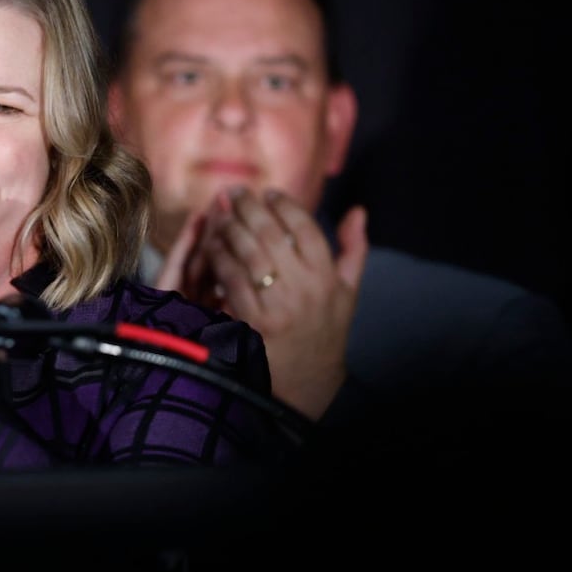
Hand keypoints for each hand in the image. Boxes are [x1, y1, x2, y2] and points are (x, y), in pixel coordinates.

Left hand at [172, 189, 367, 420]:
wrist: (306, 378)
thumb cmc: (324, 329)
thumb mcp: (347, 292)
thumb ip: (354, 249)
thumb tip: (358, 211)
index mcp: (328, 278)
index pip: (306, 228)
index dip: (285, 205)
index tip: (269, 193)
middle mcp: (306, 289)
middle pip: (273, 234)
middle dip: (250, 208)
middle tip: (234, 193)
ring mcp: (279, 306)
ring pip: (249, 253)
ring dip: (231, 228)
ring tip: (221, 214)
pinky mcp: (254, 321)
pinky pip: (232, 279)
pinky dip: (220, 259)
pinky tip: (213, 246)